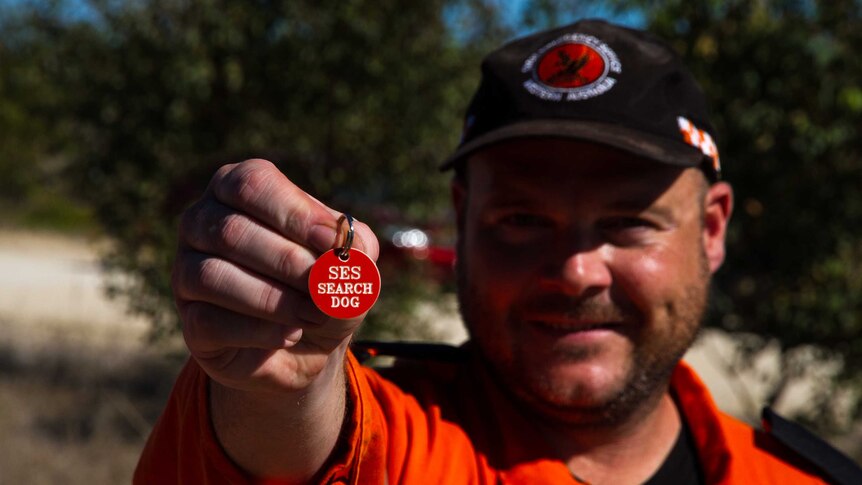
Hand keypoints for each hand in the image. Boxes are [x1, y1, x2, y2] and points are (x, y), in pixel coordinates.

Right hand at [173, 159, 378, 393]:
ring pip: (213, 276)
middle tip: (326, 288)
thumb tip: (349, 246)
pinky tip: (291, 334)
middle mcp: (201, 222)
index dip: (293, 213)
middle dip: (288, 263)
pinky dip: (260, 330)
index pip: (252, 184)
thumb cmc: (323, 286)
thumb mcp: (352, 264)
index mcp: (238, 188)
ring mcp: (185, 271)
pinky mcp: (188, 322)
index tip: (331, 241)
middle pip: (232, 231)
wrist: (306, 346)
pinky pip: (209, 321)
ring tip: (314, 315)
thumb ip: (356, 250)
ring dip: (274, 300)